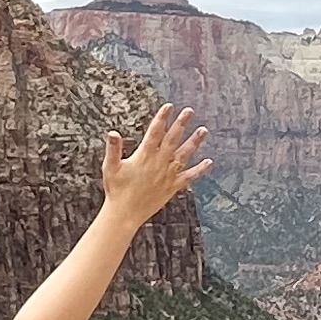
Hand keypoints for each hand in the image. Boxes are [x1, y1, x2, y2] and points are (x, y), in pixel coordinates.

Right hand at [100, 104, 211, 221]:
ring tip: (204, 130)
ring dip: (195, 142)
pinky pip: (189, 177)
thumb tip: (112, 132)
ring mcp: (168, 175)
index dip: (162, 118)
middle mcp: (159, 163)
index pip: (155, 132)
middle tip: (190, 111)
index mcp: (144, 155)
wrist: (125, 213)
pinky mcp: (173, 187)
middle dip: (181, 124)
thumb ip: (113, 149)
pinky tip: (209, 162)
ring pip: (184, 155)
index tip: (168, 106)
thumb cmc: (116, 190)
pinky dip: (200, 170)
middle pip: (172, 139)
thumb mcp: (111, 167)